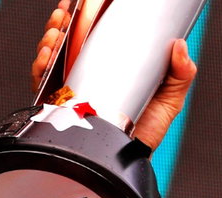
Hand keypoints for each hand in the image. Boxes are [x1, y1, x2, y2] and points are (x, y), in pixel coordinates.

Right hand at [30, 0, 198, 150]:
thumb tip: (180, 45)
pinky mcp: (58, 104)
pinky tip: (46, 56)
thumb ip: (180, 73)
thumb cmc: (149, 130)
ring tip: (56, 31)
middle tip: (65, 13)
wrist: (132, 158)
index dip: (85, 15)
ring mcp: (72, 86)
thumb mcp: (170, 98)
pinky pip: (42, 80)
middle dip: (63, 22)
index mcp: (113, 64)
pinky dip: (40, 65)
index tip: (82, 3)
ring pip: (52, 54)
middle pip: (68, 38)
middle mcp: (89, 72)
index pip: (94, 33)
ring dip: (50, 37)